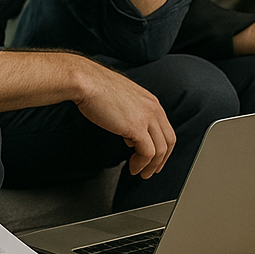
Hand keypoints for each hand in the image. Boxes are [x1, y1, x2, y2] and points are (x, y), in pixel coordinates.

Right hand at [74, 60, 175, 177]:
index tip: (156, 157)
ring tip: (141, 172)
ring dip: (151, 166)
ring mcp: (146, 118)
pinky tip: (133, 167)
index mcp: (150, 101)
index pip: (165, 129)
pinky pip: (147, 153)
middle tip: (152, 170)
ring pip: (160, 150)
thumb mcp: (122, 98)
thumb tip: (130, 133)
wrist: (85, 81)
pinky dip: (141, 164)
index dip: (163, 146)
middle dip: (162, 159)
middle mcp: (153, 109)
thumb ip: (131, 114)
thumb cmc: (95, 86)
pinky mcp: (136, 128)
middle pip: (169, 141)